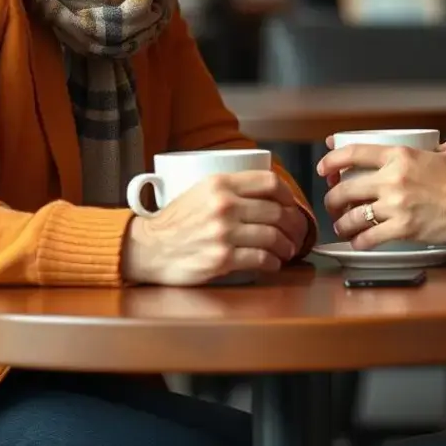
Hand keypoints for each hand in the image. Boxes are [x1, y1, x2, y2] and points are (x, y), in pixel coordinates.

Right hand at [121, 170, 308, 285]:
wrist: (149, 248)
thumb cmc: (176, 221)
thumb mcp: (200, 190)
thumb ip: (231, 188)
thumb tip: (268, 195)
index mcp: (220, 183)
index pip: (269, 182)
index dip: (288, 195)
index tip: (292, 205)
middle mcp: (223, 205)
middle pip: (276, 212)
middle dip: (294, 225)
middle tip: (297, 233)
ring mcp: (223, 232)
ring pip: (273, 236)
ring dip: (287, 246)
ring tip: (287, 250)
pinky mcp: (221, 259)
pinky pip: (260, 259)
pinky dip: (273, 263)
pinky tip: (272, 263)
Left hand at [318, 139, 445, 249]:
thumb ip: (436, 147)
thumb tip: (433, 148)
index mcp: (400, 155)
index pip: (353, 153)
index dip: (331, 160)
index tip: (324, 168)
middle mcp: (392, 179)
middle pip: (346, 189)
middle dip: (332, 199)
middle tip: (333, 204)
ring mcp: (395, 205)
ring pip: (352, 216)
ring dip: (342, 223)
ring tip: (342, 227)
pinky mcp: (402, 229)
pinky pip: (369, 237)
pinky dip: (359, 241)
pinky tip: (358, 242)